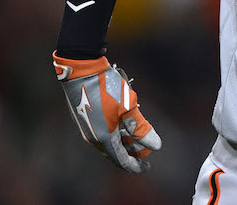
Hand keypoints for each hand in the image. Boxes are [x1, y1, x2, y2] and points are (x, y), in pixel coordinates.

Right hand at [53, 51, 161, 172]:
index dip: (136, 166)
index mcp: (103, 138)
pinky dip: (115, 132)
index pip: (121, 160)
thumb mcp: (128, 107)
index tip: (148, 167)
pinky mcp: (85, 118)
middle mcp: (92, 137)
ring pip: (108, 141)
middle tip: (146, 148)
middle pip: (115, 152)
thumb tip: (155, 146)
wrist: (81, 70)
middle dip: (132, 152)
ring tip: (137, 134)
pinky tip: (124, 122)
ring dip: (124, 141)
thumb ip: (141, 128)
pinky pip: (102, 132)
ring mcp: (87, 127)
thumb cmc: (106, 88)